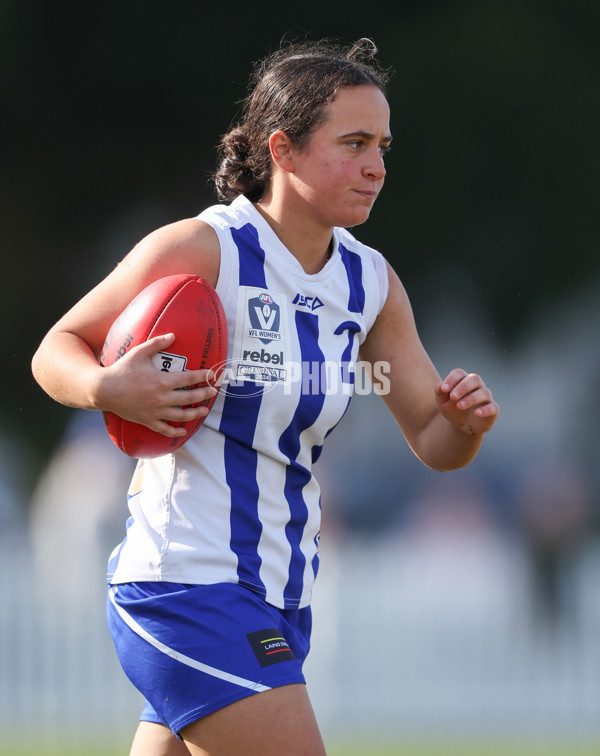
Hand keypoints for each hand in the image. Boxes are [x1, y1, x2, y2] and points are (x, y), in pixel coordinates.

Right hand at [97, 333, 217, 436]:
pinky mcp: (148, 421)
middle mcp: (161, 398)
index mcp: (161, 381)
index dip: (203, 376)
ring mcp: (155, 412)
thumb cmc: (121, 370)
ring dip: (195, 413)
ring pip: (181, 415)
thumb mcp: (139, 353)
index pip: (188, 379)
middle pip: (189, 398)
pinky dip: (175, 431)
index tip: (212, 375)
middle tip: (213, 391)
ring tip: (204, 410)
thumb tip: (173, 335)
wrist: (103, 390)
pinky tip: (183, 431)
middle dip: (204, 394)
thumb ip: (157, 344)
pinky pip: (165, 429)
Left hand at [435, 368, 498, 434]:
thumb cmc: (452, 409)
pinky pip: (493, 407)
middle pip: (474, 379)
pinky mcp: (493, 410)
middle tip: (453, 397)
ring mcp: (486, 397)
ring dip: (471, 398)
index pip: (459, 373)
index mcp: (463, 380)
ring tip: (460, 406)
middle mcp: (477, 386)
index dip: (452, 379)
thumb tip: (441, 385)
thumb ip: (440, 392)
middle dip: (463, 386)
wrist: (461, 425)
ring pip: (484, 392)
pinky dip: (485, 409)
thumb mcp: (442, 402)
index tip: (444, 389)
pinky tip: (476, 413)